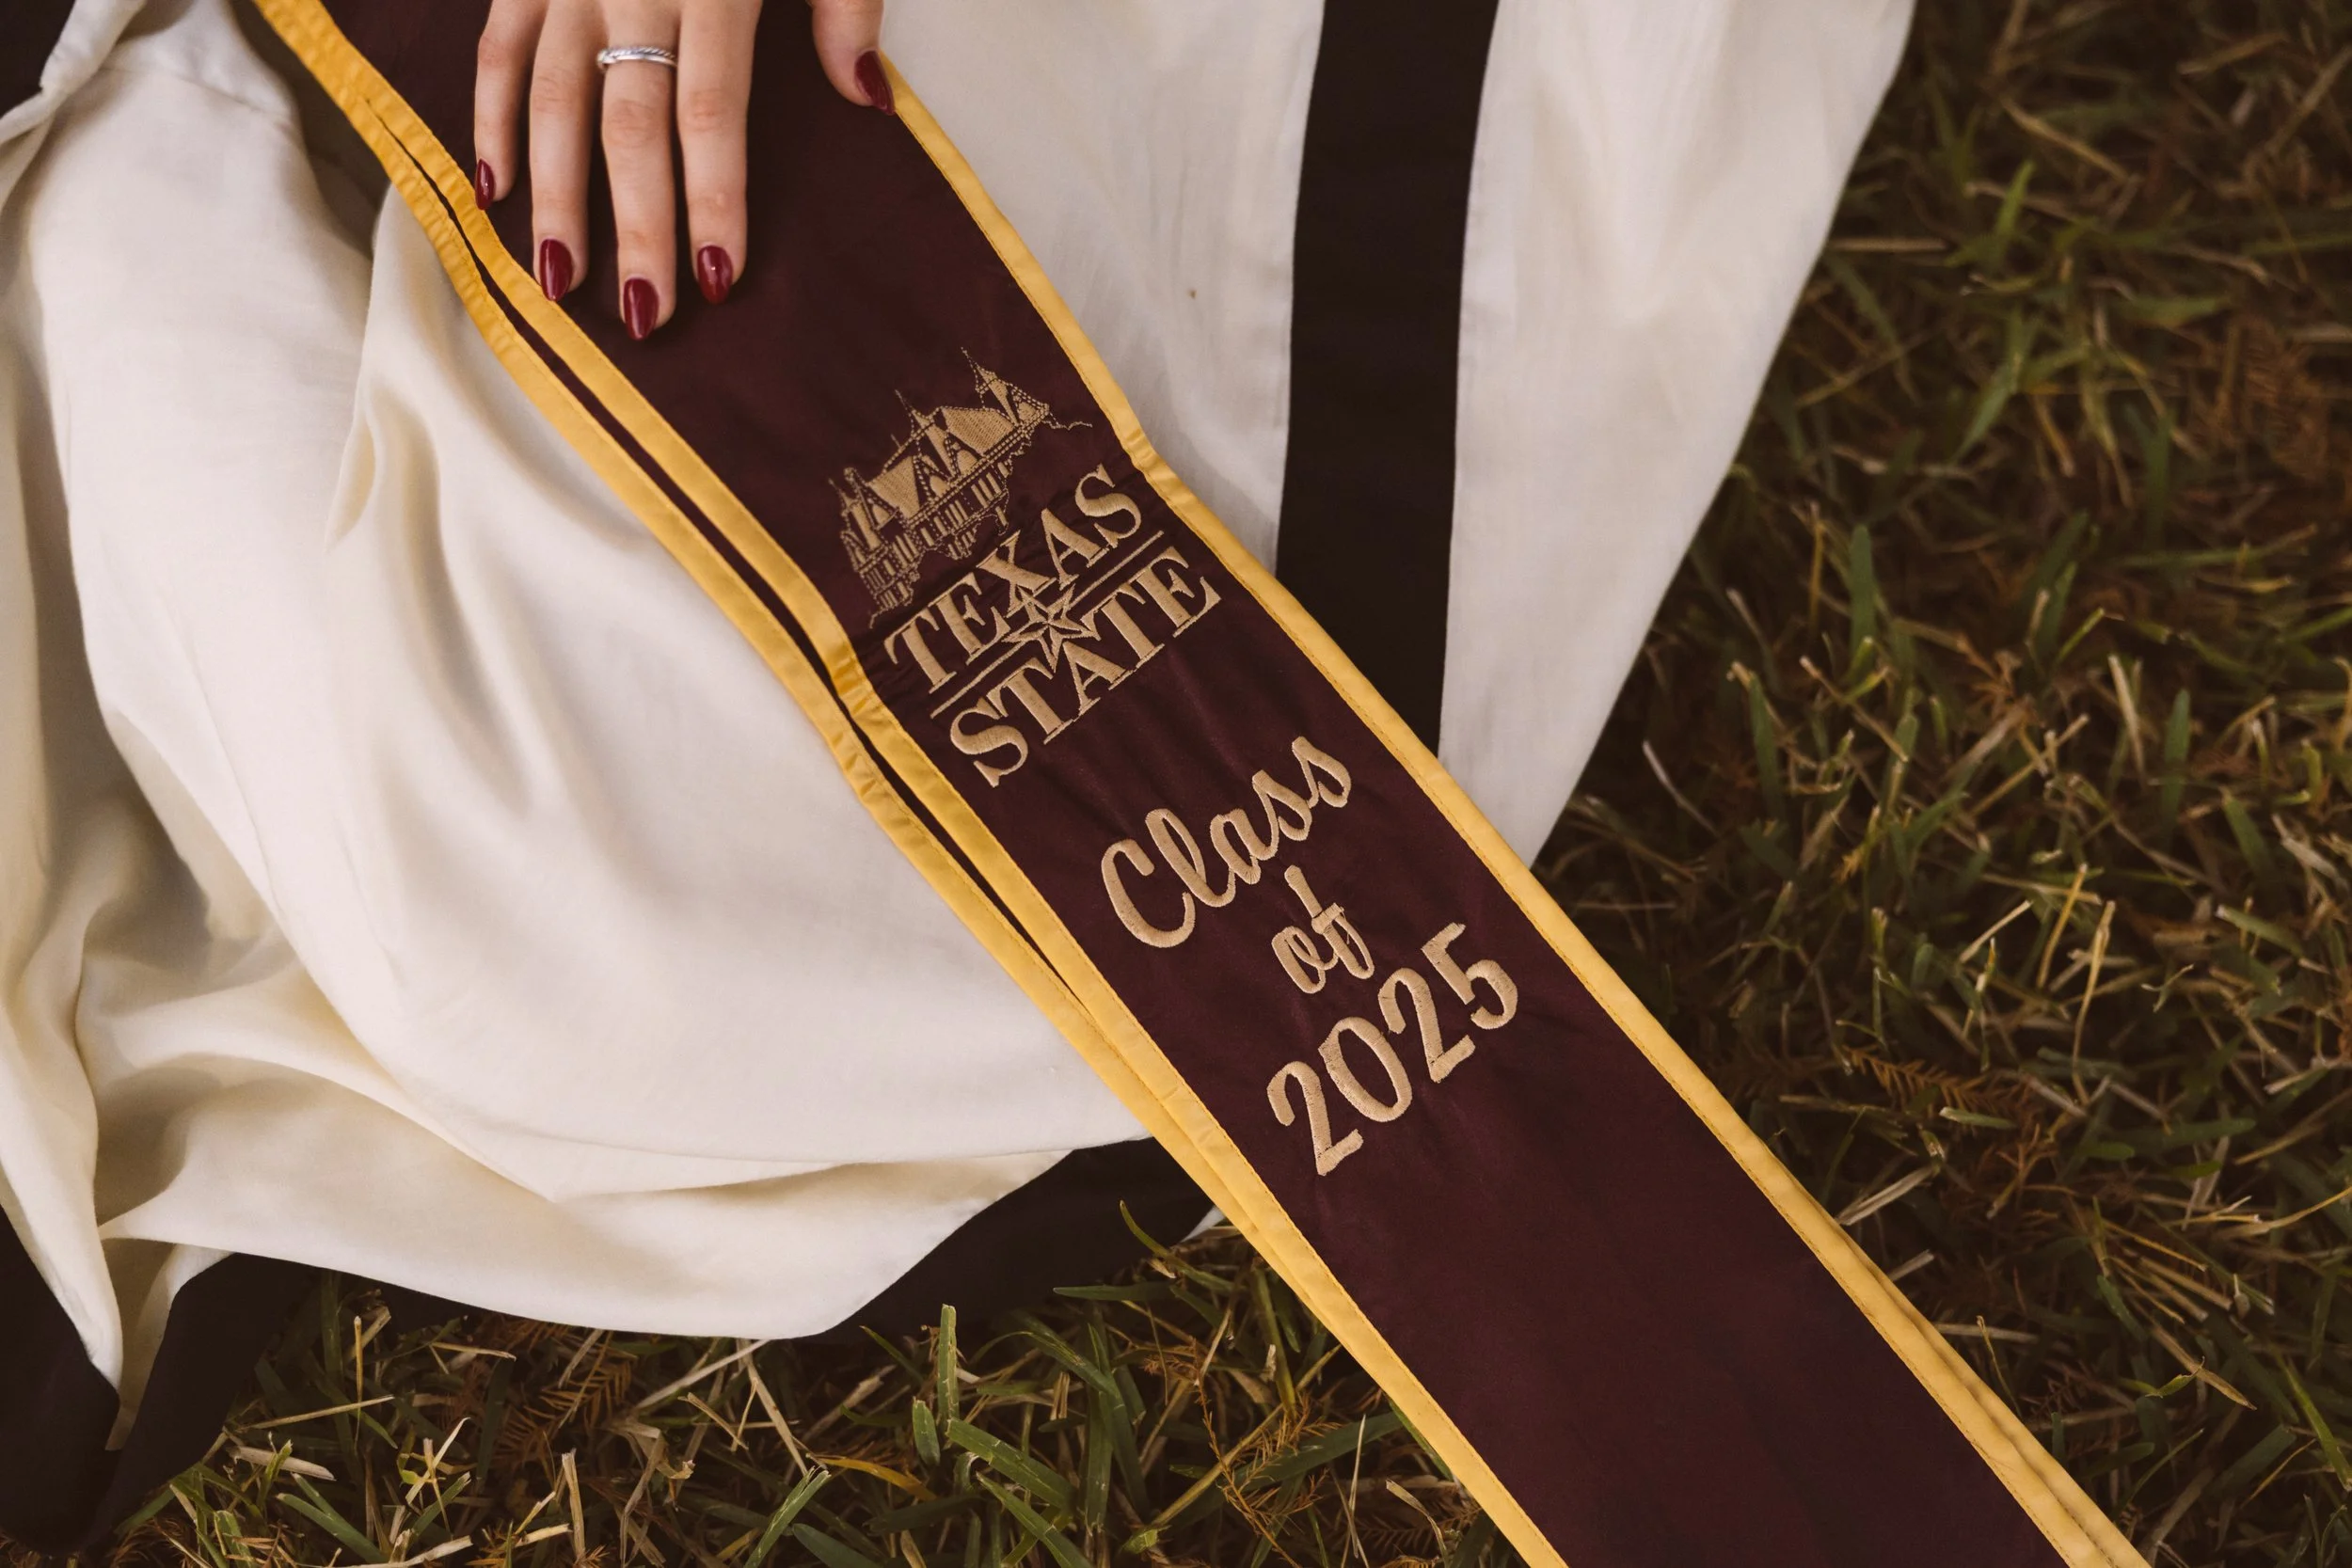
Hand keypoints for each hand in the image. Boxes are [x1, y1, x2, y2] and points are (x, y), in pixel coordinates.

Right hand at [473, 0, 888, 337]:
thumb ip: (844, 5)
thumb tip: (868, 100)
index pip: (710, 111)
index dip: (711, 198)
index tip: (715, 277)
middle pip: (627, 122)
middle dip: (633, 224)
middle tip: (641, 317)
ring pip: (550, 98)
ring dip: (551, 197)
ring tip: (558, 283)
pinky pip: (497, 47)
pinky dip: (488, 118)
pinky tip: (491, 192)